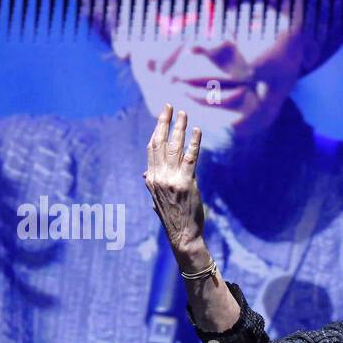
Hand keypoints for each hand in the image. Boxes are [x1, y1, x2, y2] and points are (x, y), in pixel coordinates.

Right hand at [144, 104, 205, 267]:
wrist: (182, 236)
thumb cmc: (174, 218)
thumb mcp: (158, 199)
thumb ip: (153, 184)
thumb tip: (145, 175)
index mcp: (151, 178)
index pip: (151, 148)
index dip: (157, 130)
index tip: (163, 116)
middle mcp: (158, 176)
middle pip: (160, 142)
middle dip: (165, 122)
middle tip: (171, 106)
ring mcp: (171, 179)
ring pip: (175, 147)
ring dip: (180, 128)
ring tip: (185, 114)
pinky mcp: (186, 183)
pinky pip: (191, 158)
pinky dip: (194, 143)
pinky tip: (197, 131)